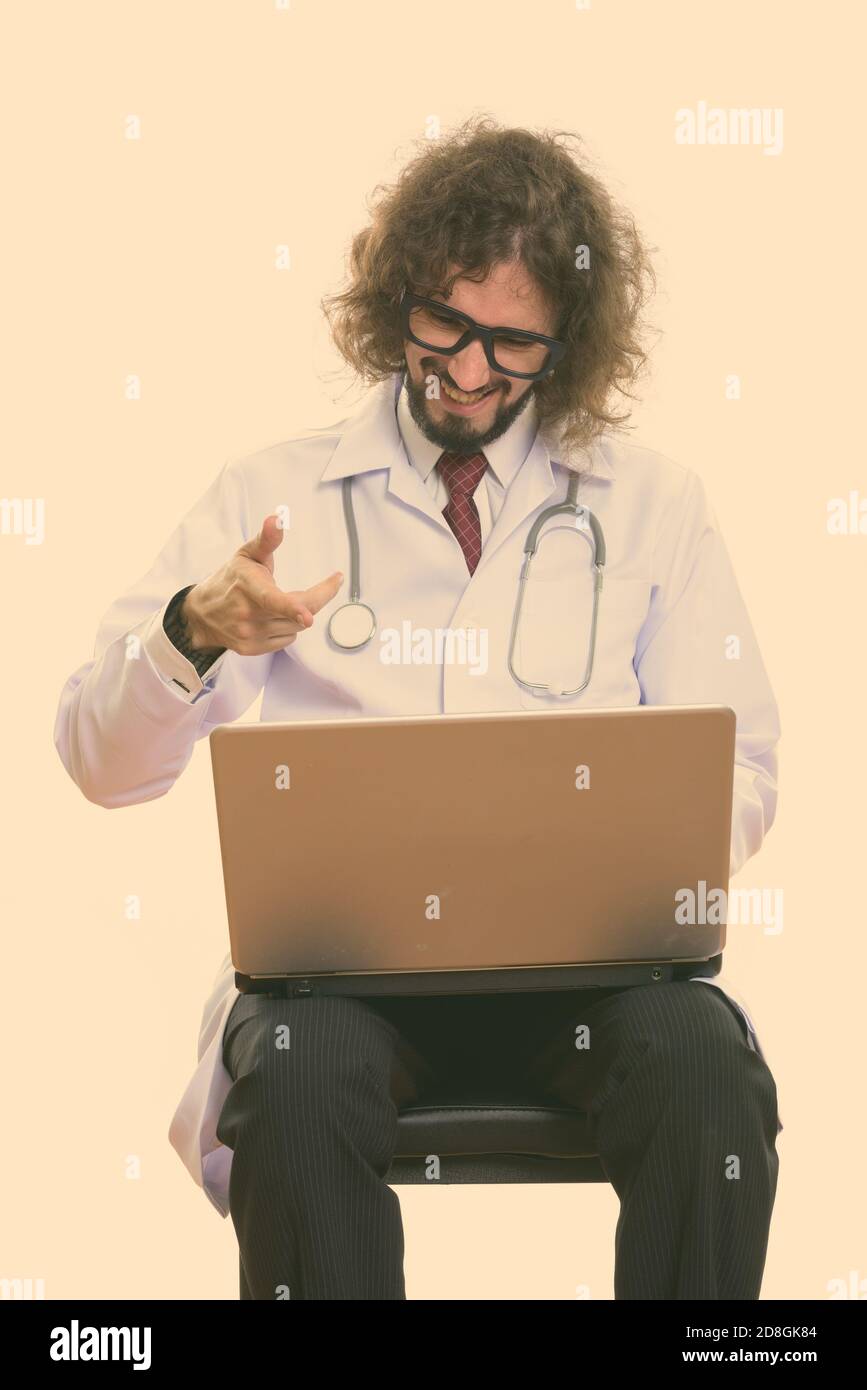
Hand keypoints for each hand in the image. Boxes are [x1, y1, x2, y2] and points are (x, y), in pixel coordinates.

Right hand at [183, 515, 343, 655]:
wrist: (202, 613)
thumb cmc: (231, 579)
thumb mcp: (247, 554)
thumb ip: (267, 539)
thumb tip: (277, 518)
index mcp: (248, 587)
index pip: (273, 600)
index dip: (293, 608)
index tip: (309, 615)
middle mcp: (247, 614)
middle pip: (298, 614)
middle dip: (318, 597)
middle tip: (331, 582)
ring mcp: (249, 635)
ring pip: (295, 627)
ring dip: (299, 613)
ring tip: (285, 601)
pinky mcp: (251, 649)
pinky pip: (286, 639)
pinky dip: (286, 627)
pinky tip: (273, 617)